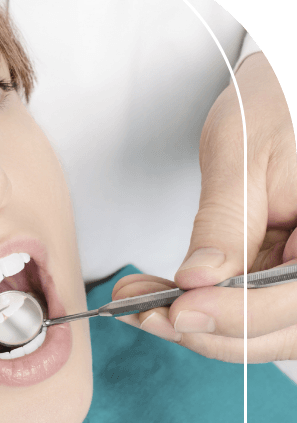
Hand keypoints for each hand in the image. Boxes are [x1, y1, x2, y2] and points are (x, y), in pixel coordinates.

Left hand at [113, 52, 296, 362]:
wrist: (280, 93)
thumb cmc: (276, 105)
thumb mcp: (244, 159)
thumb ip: (225, 225)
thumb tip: (197, 281)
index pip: (293, 302)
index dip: (236, 314)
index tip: (179, 309)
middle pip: (276, 329)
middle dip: (205, 328)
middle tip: (144, 313)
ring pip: (258, 328)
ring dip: (196, 324)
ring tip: (140, 303)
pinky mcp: (281, 273)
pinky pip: (246, 306)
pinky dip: (202, 306)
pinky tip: (163, 295)